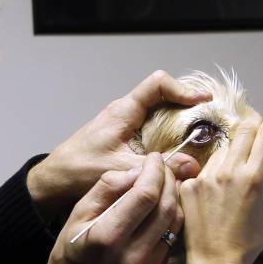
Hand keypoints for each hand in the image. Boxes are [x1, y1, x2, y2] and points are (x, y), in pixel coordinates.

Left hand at [27, 70, 210, 220]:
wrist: (54, 179)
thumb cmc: (78, 170)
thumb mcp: (120, 170)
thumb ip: (155, 169)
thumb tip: (191, 166)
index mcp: (124, 110)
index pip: (158, 84)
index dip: (183, 89)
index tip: (202, 102)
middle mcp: (127, 111)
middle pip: (164, 94)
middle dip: (188, 104)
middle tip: (208, 120)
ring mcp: (127, 122)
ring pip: (160, 110)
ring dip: (180, 120)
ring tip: (199, 135)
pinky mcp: (127, 135)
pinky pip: (154, 125)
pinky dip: (169, 133)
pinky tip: (178, 151)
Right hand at [36, 153, 182, 263]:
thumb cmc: (70, 249)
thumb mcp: (78, 213)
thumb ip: (106, 188)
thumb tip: (136, 170)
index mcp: (107, 236)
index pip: (145, 195)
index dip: (154, 170)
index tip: (153, 156)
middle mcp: (132, 253)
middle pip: (166, 205)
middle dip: (167, 177)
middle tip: (160, 164)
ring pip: (176, 218)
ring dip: (175, 193)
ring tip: (164, 179)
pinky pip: (174, 233)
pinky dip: (173, 211)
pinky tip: (163, 201)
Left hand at [180, 113, 262, 263]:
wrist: (215, 262)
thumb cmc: (248, 242)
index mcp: (255, 177)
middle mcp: (230, 171)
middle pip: (244, 129)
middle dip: (255, 126)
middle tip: (258, 134)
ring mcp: (207, 176)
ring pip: (223, 149)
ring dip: (232, 153)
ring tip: (234, 175)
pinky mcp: (190, 184)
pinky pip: (205, 167)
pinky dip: (214, 173)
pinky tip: (216, 192)